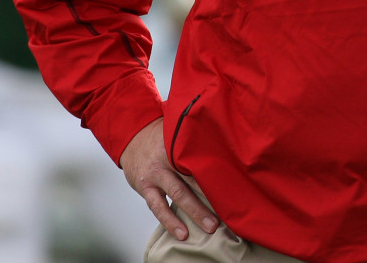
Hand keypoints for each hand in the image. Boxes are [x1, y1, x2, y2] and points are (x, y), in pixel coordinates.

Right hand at [119, 118, 217, 239]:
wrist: (132, 139)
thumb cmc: (162, 137)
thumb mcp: (178, 132)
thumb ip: (195, 140)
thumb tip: (225, 146)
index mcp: (178, 143)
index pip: (201, 156)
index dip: (217, 169)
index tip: (234, 181)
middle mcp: (167, 159)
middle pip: (192, 177)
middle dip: (210, 195)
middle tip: (228, 209)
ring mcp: (155, 174)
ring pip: (177, 194)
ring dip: (194, 212)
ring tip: (209, 227)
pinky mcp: (145, 188)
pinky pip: (158, 207)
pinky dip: (170, 221)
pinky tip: (181, 233)